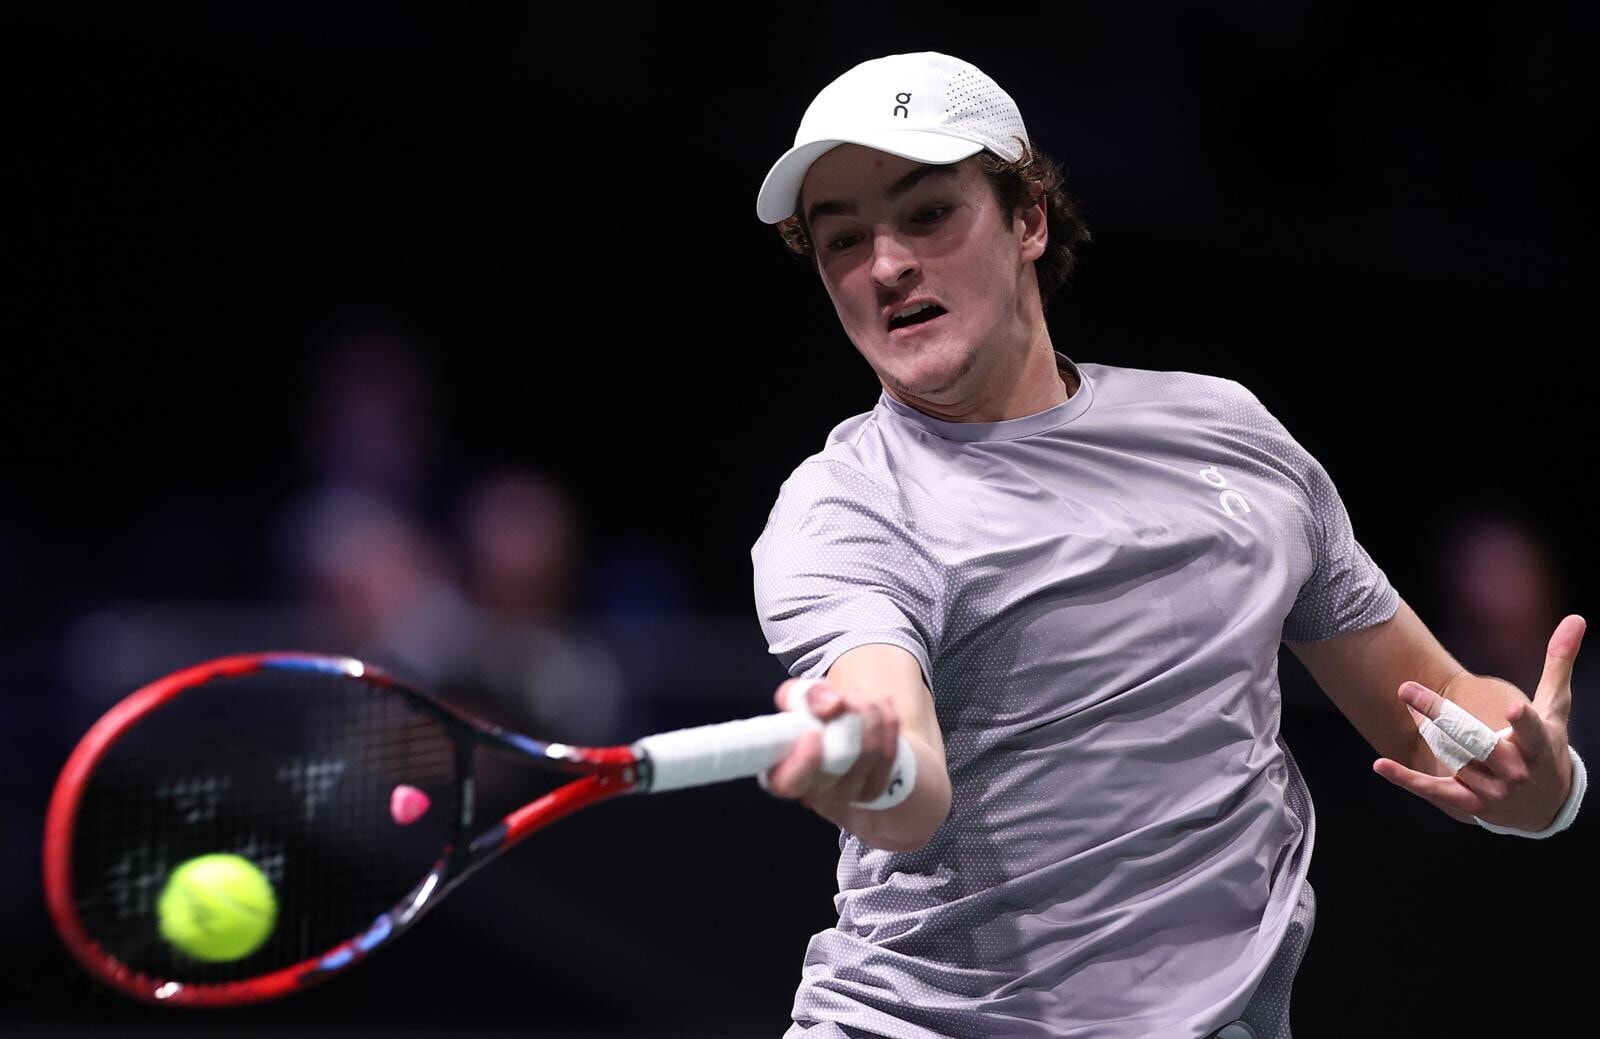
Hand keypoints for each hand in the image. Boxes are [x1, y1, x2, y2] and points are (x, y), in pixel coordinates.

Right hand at [761, 678, 901, 817]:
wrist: (847, 732)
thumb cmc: (814, 718)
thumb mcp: (798, 698)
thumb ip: (802, 695)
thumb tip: (832, 704)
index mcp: (783, 773)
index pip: (787, 782)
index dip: (803, 761)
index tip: (814, 732)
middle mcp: (813, 792)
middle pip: (836, 765)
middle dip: (849, 721)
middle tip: (848, 696)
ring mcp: (845, 794)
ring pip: (867, 756)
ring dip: (870, 714)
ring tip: (860, 695)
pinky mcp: (873, 789)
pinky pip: (889, 753)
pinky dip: (888, 722)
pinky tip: (883, 706)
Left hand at [1373, 615, 1583, 828]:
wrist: (1545, 807)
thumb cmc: (1548, 745)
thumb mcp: (1556, 707)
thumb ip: (1559, 663)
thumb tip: (1576, 617)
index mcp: (1538, 745)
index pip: (1532, 732)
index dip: (1523, 722)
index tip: (1512, 707)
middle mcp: (1516, 771)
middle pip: (1476, 743)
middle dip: (1442, 718)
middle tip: (1407, 688)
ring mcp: (1492, 790)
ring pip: (1451, 757)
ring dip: (1426, 730)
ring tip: (1407, 700)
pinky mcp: (1469, 804)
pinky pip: (1434, 790)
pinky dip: (1407, 779)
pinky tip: (1380, 765)